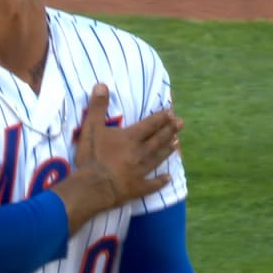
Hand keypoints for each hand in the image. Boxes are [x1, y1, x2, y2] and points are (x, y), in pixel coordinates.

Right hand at [74, 83, 183, 207]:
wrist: (93, 187)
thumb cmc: (92, 156)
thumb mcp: (91, 128)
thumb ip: (98, 107)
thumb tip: (102, 84)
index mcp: (131, 138)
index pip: (149, 125)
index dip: (160, 118)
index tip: (170, 112)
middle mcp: (140, 153)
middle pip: (158, 140)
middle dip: (170, 130)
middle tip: (181, 123)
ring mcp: (141, 171)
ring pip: (158, 158)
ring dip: (167, 150)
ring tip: (177, 143)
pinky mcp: (138, 188)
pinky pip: (153, 184)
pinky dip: (161, 181)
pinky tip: (169, 178)